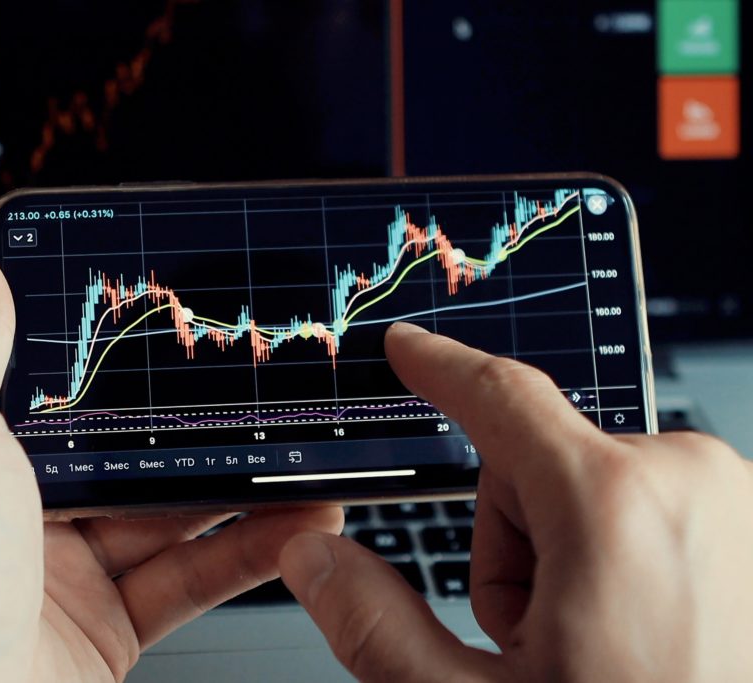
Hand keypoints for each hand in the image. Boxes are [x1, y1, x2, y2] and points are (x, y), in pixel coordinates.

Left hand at [0, 228, 342, 682]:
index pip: (53, 382)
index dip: (112, 350)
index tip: (173, 319)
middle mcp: (17, 508)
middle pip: (126, 447)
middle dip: (198, 419)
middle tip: (260, 381)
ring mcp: (68, 569)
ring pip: (172, 510)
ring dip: (242, 482)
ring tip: (301, 448)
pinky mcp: (111, 623)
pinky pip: (191, 575)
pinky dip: (248, 551)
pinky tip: (296, 523)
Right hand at [280, 323, 752, 681]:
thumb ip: (378, 627)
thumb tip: (315, 559)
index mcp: (613, 505)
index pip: (501, 397)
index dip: (439, 367)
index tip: (409, 348)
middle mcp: (688, 480)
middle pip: (539, 465)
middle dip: (516, 541)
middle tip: (539, 637)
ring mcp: (732, 503)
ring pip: (596, 488)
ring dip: (572, 556)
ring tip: (596, 645)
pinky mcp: (748, 526)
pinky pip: (654, 507)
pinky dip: (628, 559)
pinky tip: (645, 637)